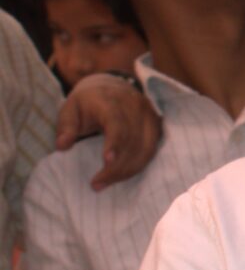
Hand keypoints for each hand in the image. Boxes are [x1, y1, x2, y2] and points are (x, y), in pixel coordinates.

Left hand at [55, 73, 162, 190]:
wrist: (111, 85)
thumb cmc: (86, 103)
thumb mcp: (69, 110)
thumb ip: (65, 127)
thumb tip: (62, 146)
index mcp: (111, 100)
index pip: (117, 123)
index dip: (115, 143)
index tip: (107, 161)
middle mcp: (135, 106)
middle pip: (132, 140)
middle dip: (117, 166)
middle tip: (96, 185)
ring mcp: (149, 115)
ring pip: (145, 148)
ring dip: (128, 170)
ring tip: (106, 182)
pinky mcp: (156, 124)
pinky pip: (151, 150)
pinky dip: (138, 165)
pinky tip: (122, 175)